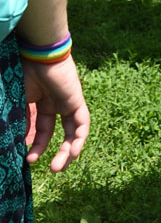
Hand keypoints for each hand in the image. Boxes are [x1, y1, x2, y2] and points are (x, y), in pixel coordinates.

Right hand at [22, 55, 89, 172]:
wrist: (36, 52)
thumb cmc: (21, 71)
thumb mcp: (15, 103)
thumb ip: (17, 121)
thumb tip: (15, 143)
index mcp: (40, 102)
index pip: (42, 130)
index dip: (36, 146)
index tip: (28, 160)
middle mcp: (55, 103)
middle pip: (59, 133)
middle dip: (55, 153)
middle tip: (51, 170)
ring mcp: (67, 101)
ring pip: (73, 132)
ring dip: (68, 152)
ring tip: (58, 168)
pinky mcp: (76, 100)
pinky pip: (82, 123)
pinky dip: (80, 139)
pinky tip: (74, 153)